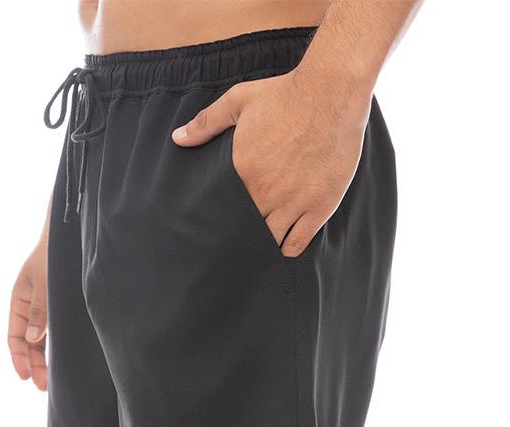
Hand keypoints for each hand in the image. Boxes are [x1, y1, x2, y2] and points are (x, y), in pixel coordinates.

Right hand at [8, 237, 47, 390]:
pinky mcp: (60, 307)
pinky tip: (62, 358)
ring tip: (51, 379)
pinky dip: (56, 345)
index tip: (26, 376)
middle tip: (43, 386)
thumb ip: (40, 310)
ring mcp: (45, 308)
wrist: (67, 237)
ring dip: (44, 359)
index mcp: (19, 301)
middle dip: (34, 365)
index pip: (15, 337)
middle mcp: (31, 308)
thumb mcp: (44, 282)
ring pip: (41, 340)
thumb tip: (34, 339)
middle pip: (28, 343)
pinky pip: (54, 331)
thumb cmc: (52, 255)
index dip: (19, 358)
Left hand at [172, 69, 371, 256]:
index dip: (220, 218)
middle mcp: (265, 194)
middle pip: (244, 229)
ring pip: (269, 241)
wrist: (331, 94)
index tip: (219, 221)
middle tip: (235, 239)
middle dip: (239, 234)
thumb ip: (207, 122)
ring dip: (262, 245)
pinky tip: (282, 246)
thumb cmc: (285, 96)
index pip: (222, 209)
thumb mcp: (239, 101)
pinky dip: (287, 249)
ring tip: (257, 246)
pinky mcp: (318, 207)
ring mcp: (293, 204)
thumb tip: (178, 138)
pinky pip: (298, 243)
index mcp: (242, 172)